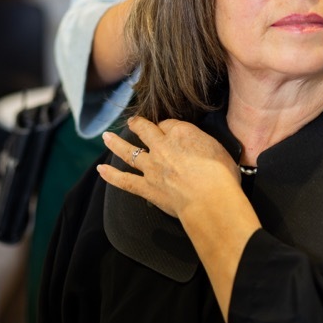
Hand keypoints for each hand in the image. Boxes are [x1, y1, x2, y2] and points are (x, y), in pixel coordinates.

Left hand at [98, 116, 241, 219]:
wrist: (210, 199)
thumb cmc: (222, 176)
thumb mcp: (219, 149)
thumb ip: (204, 145)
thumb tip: (202, 148)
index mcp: (181, 133)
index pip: (169, 124)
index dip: (167, 126)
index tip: (167, 128)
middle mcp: (162, 146)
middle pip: (145, 131)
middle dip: (138, 125)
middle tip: (132, 123)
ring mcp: (152, 167)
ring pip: (129, 152)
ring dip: (115, 143)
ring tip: (106, 137)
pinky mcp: (147, 187)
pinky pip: (124, 180)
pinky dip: (111, 176)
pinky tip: (101, 170)